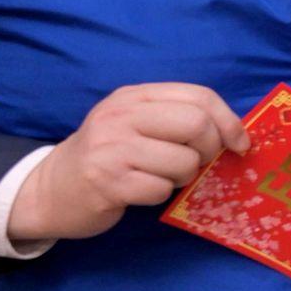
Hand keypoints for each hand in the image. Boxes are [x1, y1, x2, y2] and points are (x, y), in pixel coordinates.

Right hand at [8, 83, 247, 242]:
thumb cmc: (107, 156)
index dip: (229, 121)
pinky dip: (161, 195)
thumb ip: (176, 118)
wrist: (50, 190)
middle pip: (196, 124)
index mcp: (133, 97)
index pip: (199, 96)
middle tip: (196, 163)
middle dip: (209, 149)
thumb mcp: (135, 124)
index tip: (240, 144)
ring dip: (184, 176)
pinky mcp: (107, 182)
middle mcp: (120, 116)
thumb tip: (236, 134)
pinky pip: (161, 189)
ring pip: (183, 161)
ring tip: (161, 176)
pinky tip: (141, 191)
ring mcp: (111, 148)